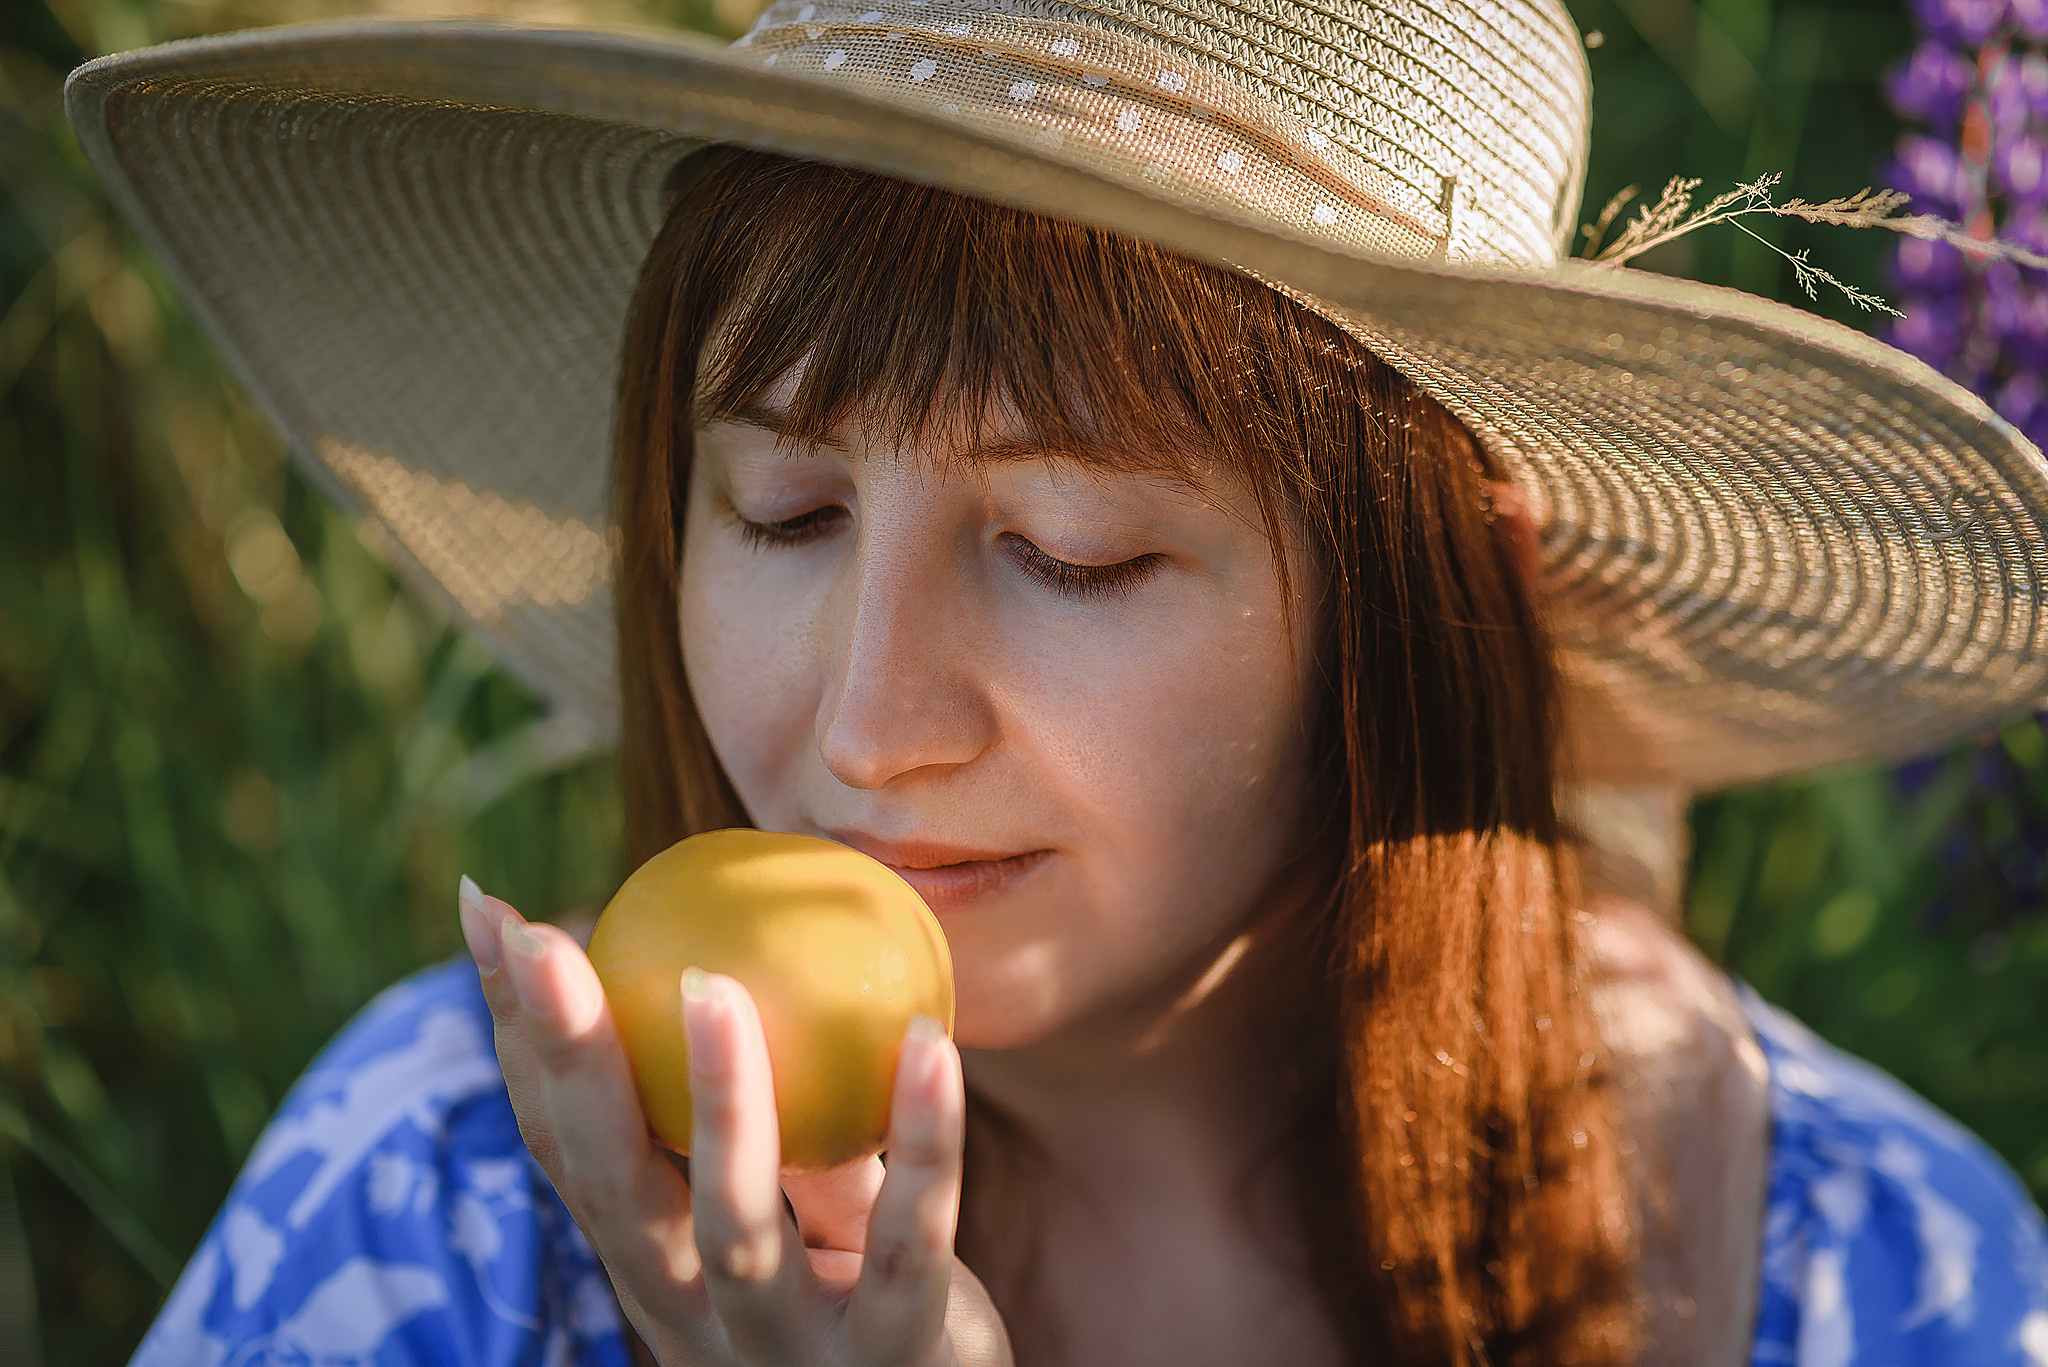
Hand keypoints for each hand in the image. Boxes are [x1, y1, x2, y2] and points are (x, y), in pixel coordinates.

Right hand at [457, 880, 1014, 1366]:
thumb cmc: (862, 1299)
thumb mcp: (810, 1206)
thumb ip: (781, 1116)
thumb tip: (737, 948)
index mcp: (654, 1261)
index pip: (565, 1139)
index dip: (517, 1031)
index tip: (488, 913)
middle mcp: (690, 1309)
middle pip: (607, 1179)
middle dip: (563, 1055)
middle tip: (536, 935)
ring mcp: (782, 1347)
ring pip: (736, 1225)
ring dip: (721, 1103)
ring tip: (709, 987)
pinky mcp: (890, 1358)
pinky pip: (911, 1240)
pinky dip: (924, 1139)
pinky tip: (929, 1042)